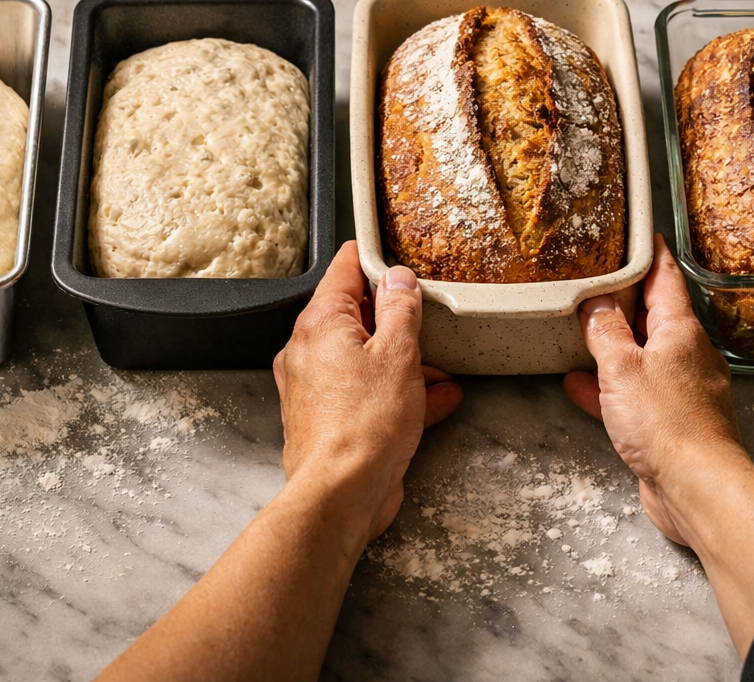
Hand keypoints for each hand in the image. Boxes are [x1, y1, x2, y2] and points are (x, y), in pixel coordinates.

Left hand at [273, 241, 462, 539]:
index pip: (343, 270)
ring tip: (443, 367)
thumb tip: (399, 279)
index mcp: (320, 325)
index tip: (400, 258)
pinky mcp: (330, 420)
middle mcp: (309, 352)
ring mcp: (317, 388)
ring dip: (404, 360)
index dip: (374, 259)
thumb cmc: (364, 426)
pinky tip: (439, 400)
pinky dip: (399, 392)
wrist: (341, 495)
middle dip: (396, 318)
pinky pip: (366, 393)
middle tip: (429, 314)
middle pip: (354, 316)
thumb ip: (400, 310)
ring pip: (364, 358)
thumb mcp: (398, 354)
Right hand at [563, 234, 743, 546]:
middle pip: (655, 315)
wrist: (696, 487)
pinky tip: (579, 387)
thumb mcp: (622, 367)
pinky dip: (609, 388)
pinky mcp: (672, 423)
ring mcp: (682, 390)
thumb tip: (596, 302)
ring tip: (580, 331)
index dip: (650, 252)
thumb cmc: (667, 423)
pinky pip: (636, 394)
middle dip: (625, 299)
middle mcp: (688, 355)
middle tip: (596, 280)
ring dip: (613, 344)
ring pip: (643, 356)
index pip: (666, 277)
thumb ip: (605, 332)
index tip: (638, 233)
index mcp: (682, 330)